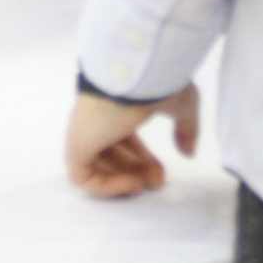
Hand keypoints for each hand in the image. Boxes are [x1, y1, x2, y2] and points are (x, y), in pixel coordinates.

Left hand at [65, 83, 199, 197]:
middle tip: (156, 182)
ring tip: (145, 185)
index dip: (142, 158)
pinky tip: (132, 184)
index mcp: (116, 107)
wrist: (134, 76)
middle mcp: (96, 119)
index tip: (161, 171)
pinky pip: (82, 176)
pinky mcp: (74, 145)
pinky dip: (105, 187)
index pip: (123, 139)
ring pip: (95, 166)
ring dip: (122, 181)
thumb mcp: (182, 106)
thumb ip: (186, 130)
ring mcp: (83, 131)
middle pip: (110, 154)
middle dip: (135, 172)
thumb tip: (187, 152)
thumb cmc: (156, 86)